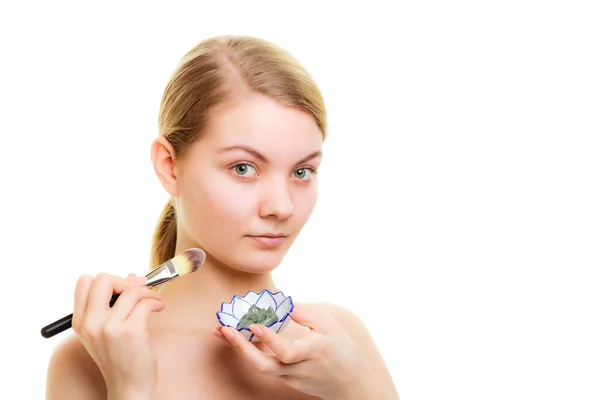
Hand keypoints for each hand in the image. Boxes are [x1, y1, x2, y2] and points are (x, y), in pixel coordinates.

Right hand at [72, 273, 164, 397]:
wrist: (128, 387)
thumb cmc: (120, 357)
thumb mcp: (108, 330)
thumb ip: (116, 302)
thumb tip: (133, 276)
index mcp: (80, 321)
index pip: (84, 282)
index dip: (106, 280)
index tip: (122, 289)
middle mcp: (91, 323)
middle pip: (103, 279)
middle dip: (125, 281)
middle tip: (138, 291)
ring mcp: (109, 328)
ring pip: (131, 290)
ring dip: (148, 292)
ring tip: (155, 300)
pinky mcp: (130, 332)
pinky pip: (146, 303)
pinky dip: (156, 302)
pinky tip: (159, 308)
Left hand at [214, 304, 371, 398]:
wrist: (349, 384)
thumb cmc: (342, 350)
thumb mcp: (330, 326)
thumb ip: (306, 313)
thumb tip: (282, 300)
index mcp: (313, 351)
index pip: (287, 352)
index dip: (270, 340)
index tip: (255, 326)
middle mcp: (299, 367)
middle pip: (265, 366)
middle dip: (242, 348)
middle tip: (226, 330)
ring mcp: (291, 377)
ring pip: (261, 366)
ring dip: (240, 349)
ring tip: (223, 331)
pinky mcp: (286, 380)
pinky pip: (265, 365)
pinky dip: (250, 351)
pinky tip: (238, 338)